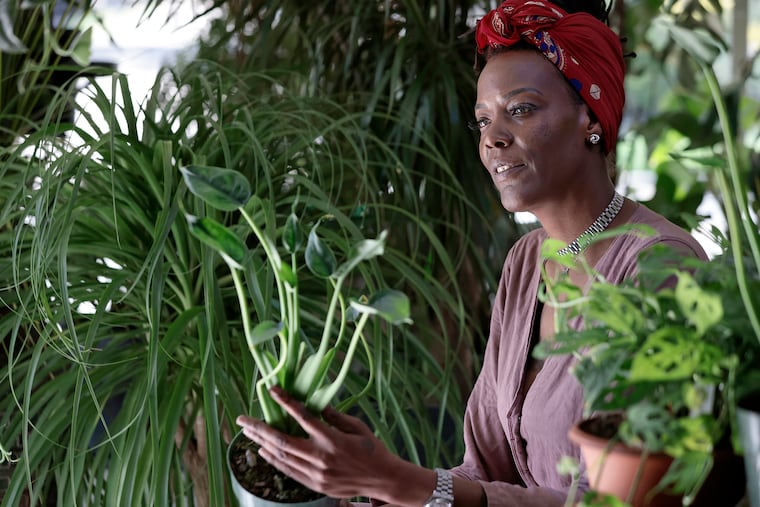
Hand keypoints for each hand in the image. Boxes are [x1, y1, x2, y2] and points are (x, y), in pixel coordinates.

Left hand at [235, 387, 425, 502]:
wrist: (382, 479)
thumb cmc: (372, 449)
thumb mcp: (356, 426)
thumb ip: (334, 416)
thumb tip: (316, 404)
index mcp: (332, 438)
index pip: (302, 416)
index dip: (285, 401)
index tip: (271, 390)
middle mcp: (320, 456)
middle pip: (281, 440)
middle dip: (258, 428)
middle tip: (242, 419)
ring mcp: (316, 473)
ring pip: (281, 457)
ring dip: (261, 444)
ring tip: (248, 433)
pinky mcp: (315, 485)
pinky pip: (288, 472)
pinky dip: (274, 461)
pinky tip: (264, 452)